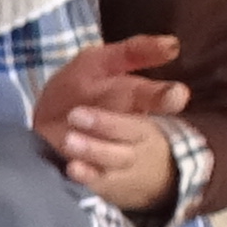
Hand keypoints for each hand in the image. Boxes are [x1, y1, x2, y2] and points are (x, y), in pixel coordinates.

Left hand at [34, 32, 189, 210]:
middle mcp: (137, 131)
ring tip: (69, 140)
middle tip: (76, 115)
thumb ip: (133, 52)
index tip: (175, 95)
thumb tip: (172, 44)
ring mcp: (120, 158)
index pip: (161, 99)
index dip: (165, 97)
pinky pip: (98, 181)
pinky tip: (72, 168)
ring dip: (94, 150)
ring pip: (116, 158)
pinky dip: (87, 176)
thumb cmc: (82, 89)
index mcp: (142, 99)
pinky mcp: (101, 180)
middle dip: (109, 124)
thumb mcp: (103, 63)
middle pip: (134, 131)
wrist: (51, 125)